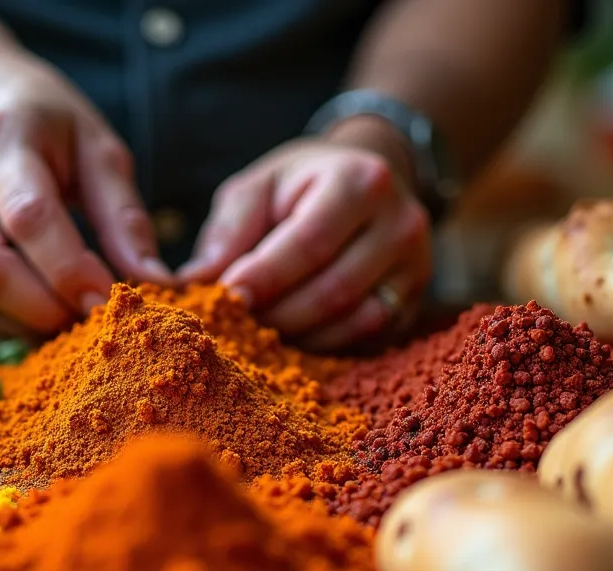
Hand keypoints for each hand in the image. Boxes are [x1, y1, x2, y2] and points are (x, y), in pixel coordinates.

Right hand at [0, 49, 171, 336]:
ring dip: (28, 323)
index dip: (71, 271)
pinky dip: (8, 320)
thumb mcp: (95, 145)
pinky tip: (41, 311)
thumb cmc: (41, 119)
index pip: (29, 219)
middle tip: (94, 318)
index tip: (112, 301)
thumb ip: (124, 214)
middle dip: (47, 308)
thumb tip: (154, 281)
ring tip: (72, 317)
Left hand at [179, 122, 432, 350]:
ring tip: (259, 330)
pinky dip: (325, 346)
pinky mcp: (413, 303)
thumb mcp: (257, 188)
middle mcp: (401, 224)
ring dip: (300, 336)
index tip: (224, 298)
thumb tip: (196, 282)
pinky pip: (368, 340)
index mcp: (361, 181)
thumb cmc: (298, 188)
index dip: (265, 277)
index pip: (310, 242)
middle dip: (277, 314)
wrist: (363, 186)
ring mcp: (416, 268)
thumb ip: (229, 230)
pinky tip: (293, 336)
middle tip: (235, 322)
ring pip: (355, 322)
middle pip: (334, 289)